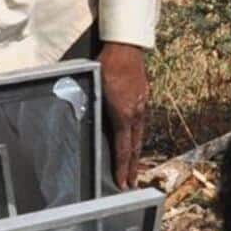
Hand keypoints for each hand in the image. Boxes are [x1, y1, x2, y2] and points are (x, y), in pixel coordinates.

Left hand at [98, 42, 149, 188]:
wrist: (125, 46)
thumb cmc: (106, 65)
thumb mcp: (95, 89)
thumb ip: (94, 109)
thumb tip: (87, 125)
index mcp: (123, 114)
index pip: (123, 149)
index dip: (122, 169)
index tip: (123, 184)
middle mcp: (136, 114)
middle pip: (135, 147)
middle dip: (133, 168)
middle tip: (132, 184)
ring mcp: (142, 106)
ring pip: (139, 135)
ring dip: (136, 153)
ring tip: (135, 167)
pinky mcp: (143, 97)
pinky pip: (141, 122)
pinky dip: (137, 136)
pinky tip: (134, 138)